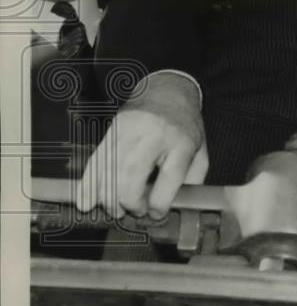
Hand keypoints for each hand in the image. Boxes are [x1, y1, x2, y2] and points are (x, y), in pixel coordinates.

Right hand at [77, 71, 208, 218]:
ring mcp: (131, 129)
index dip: (160, 202)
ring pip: (111, 166)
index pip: (169, 176)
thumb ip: (193, 180)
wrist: (169, 92)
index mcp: (182, 141)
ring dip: (107, 195)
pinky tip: (86, 201)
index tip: (155, 213)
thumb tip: (178, 207)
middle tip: (132, 212)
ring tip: (114, 210)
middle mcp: (155, 134)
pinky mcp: (112, 129)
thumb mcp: (200, 151)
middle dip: (128, 200)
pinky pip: (96, 159)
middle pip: (134, 171)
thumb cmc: (184, 127)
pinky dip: (89, 183)